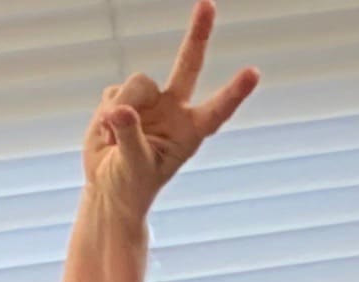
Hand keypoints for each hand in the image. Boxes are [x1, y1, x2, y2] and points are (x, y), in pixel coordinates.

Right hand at [81, 0, 261, 218]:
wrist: (110, 186)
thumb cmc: (133, 183)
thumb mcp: (134, 168)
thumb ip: (130, 137)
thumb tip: (120, 110)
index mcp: (190, 131)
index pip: (217, 109)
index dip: (234, 92)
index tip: (254, 72)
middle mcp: (175, 109)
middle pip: (188, 65)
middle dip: (198, 34)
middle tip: (208, 3)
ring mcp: (150, 101)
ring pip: (137, 82)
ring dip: (121, 109)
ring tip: (114, 139)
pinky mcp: (122, 98)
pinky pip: (112, 92)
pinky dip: (104, 115)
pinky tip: (107, 135)